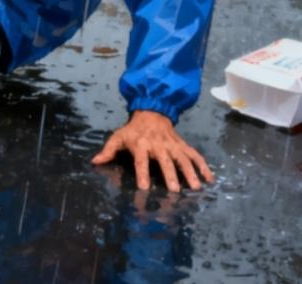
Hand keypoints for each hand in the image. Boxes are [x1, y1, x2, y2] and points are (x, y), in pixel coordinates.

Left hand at [91, 110, 213, 191]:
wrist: (151, 112)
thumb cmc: (133, 130)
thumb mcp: (118, 137)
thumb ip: (108, 150)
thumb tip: (94, 162)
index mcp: (141, 144)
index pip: (140, 160)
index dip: (142, 173)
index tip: (144, 187)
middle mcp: (158, 145)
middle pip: (165, 161)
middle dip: (170, 175)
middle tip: (174, 190)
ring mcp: (173, 145)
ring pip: (182, 158)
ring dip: (190, 172)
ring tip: (195, 187)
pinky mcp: (183, 145)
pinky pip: (195, 155)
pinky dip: (203, 165)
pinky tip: (209, 178)